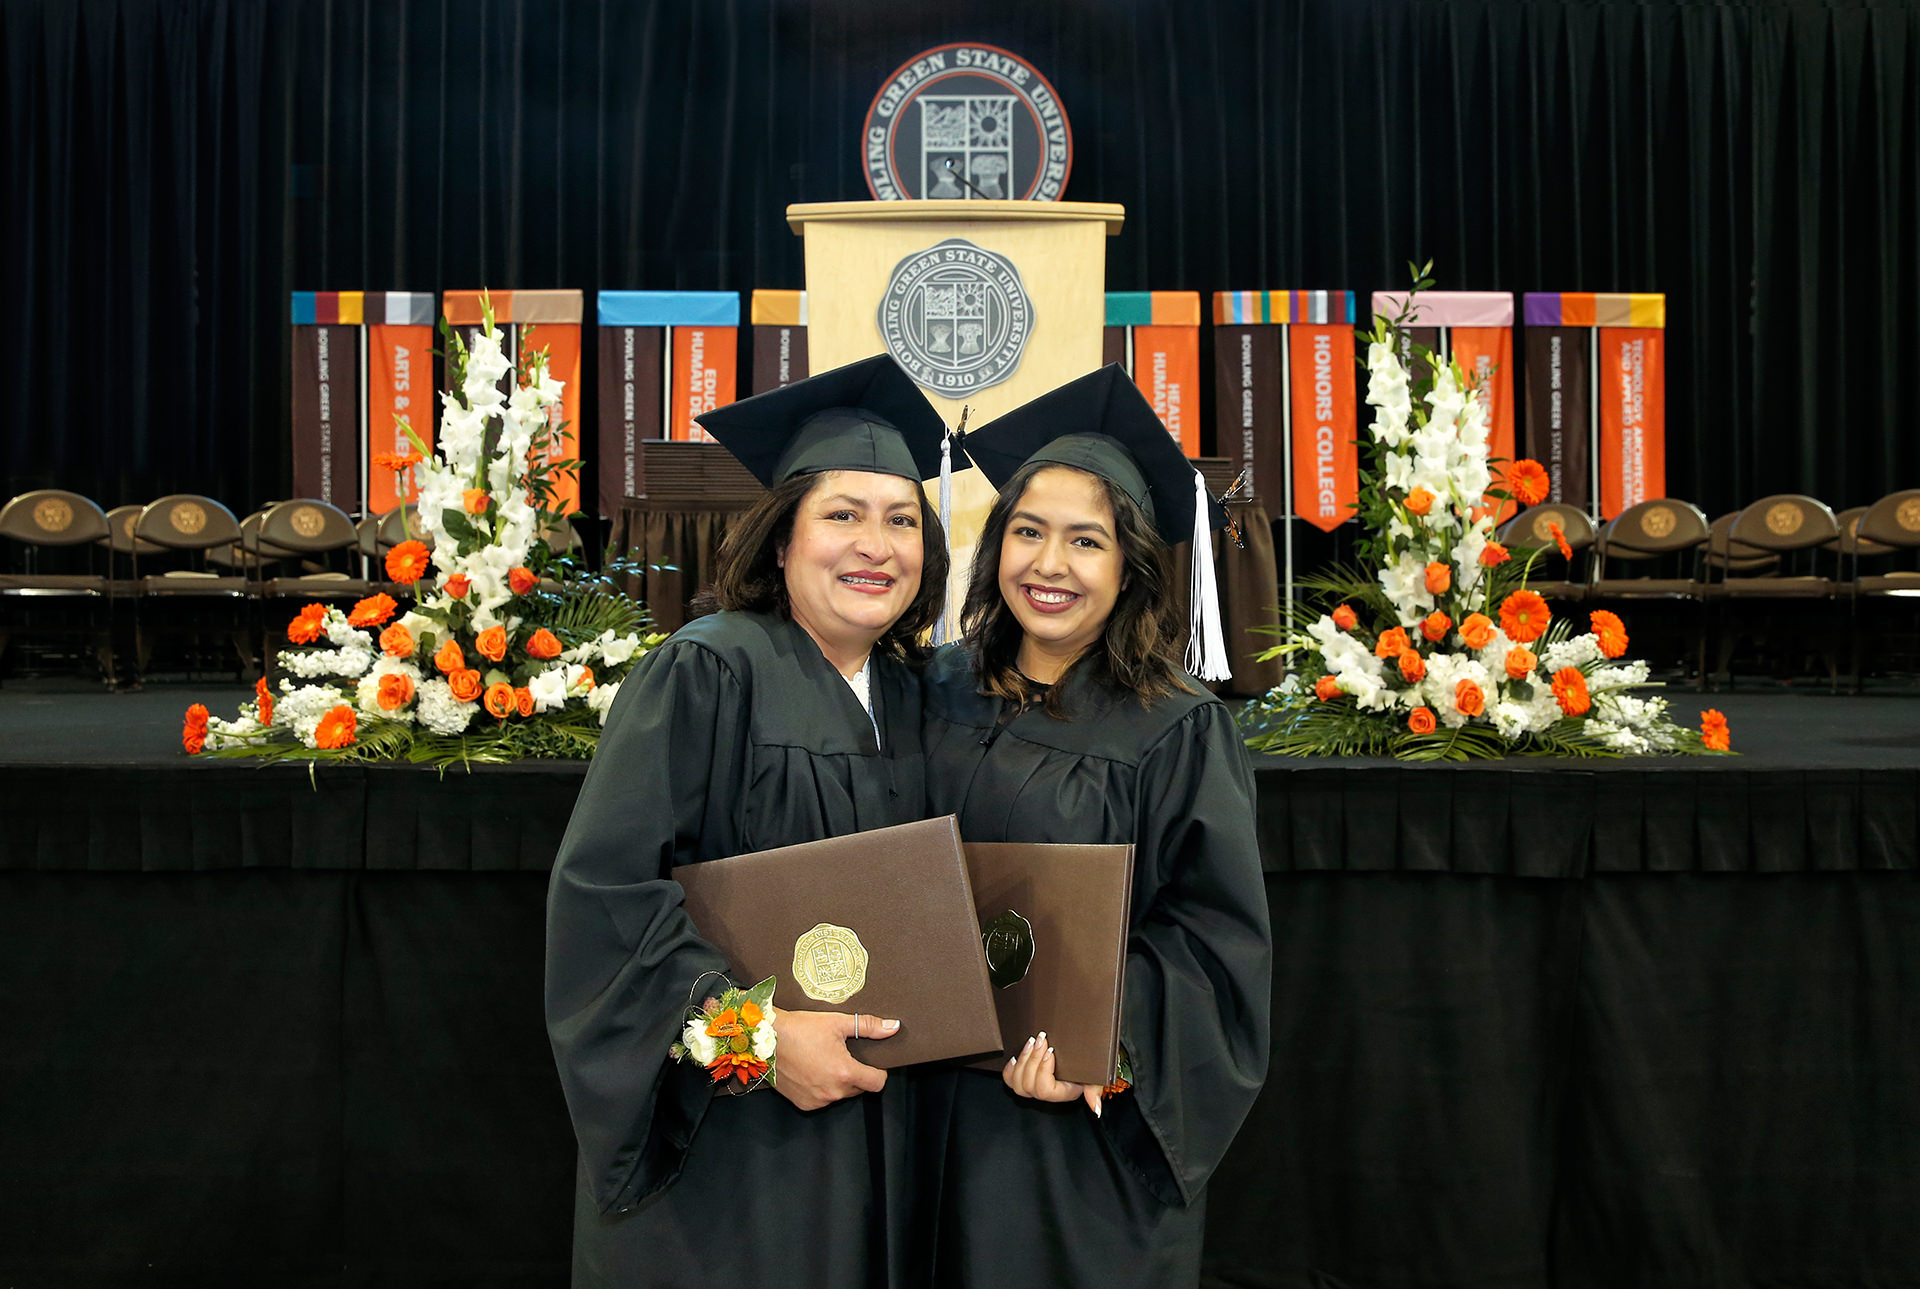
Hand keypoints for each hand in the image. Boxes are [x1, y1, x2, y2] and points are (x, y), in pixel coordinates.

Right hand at [767, 1005, 897, 1111]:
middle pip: (859, 1088)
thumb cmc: (800, 1029)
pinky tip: (812, 1070)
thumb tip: (893, 1027)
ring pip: (840, 1094)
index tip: (872, 1063)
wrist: (766, 1038)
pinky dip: (822, 1088)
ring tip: (825, 1060)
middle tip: (844, 1055)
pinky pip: (822, 1099)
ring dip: (839, 1082)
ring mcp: (817, 1100)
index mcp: (845, 1072)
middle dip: (856, 1074)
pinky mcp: (803, 1103)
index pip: (877, 1083)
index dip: (879, 1072)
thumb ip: (869, 1026)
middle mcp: (832, 1091)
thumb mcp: (837, 1022)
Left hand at [1003, 1031, 1105, 1117]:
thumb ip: (1095, 1091)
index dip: (1043, 1071)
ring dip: (1023, 1060)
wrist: (1083, 1051)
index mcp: (1062, 1093)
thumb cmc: (1089, 1064)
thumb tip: (1096, 1110)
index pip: (1045, 1090)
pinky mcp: (1024, 1076)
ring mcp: (1033, 1086)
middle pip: (1028, 1085)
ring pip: (1017, 1082)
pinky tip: (1015, 1057)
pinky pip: (1010, 1080)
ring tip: (1032, 1042)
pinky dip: (1010, 1069)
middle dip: (1033, 1059)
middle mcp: (1045, 1092)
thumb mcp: (1096, 1076)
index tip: (1051, 1052)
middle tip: (1041, 1039)